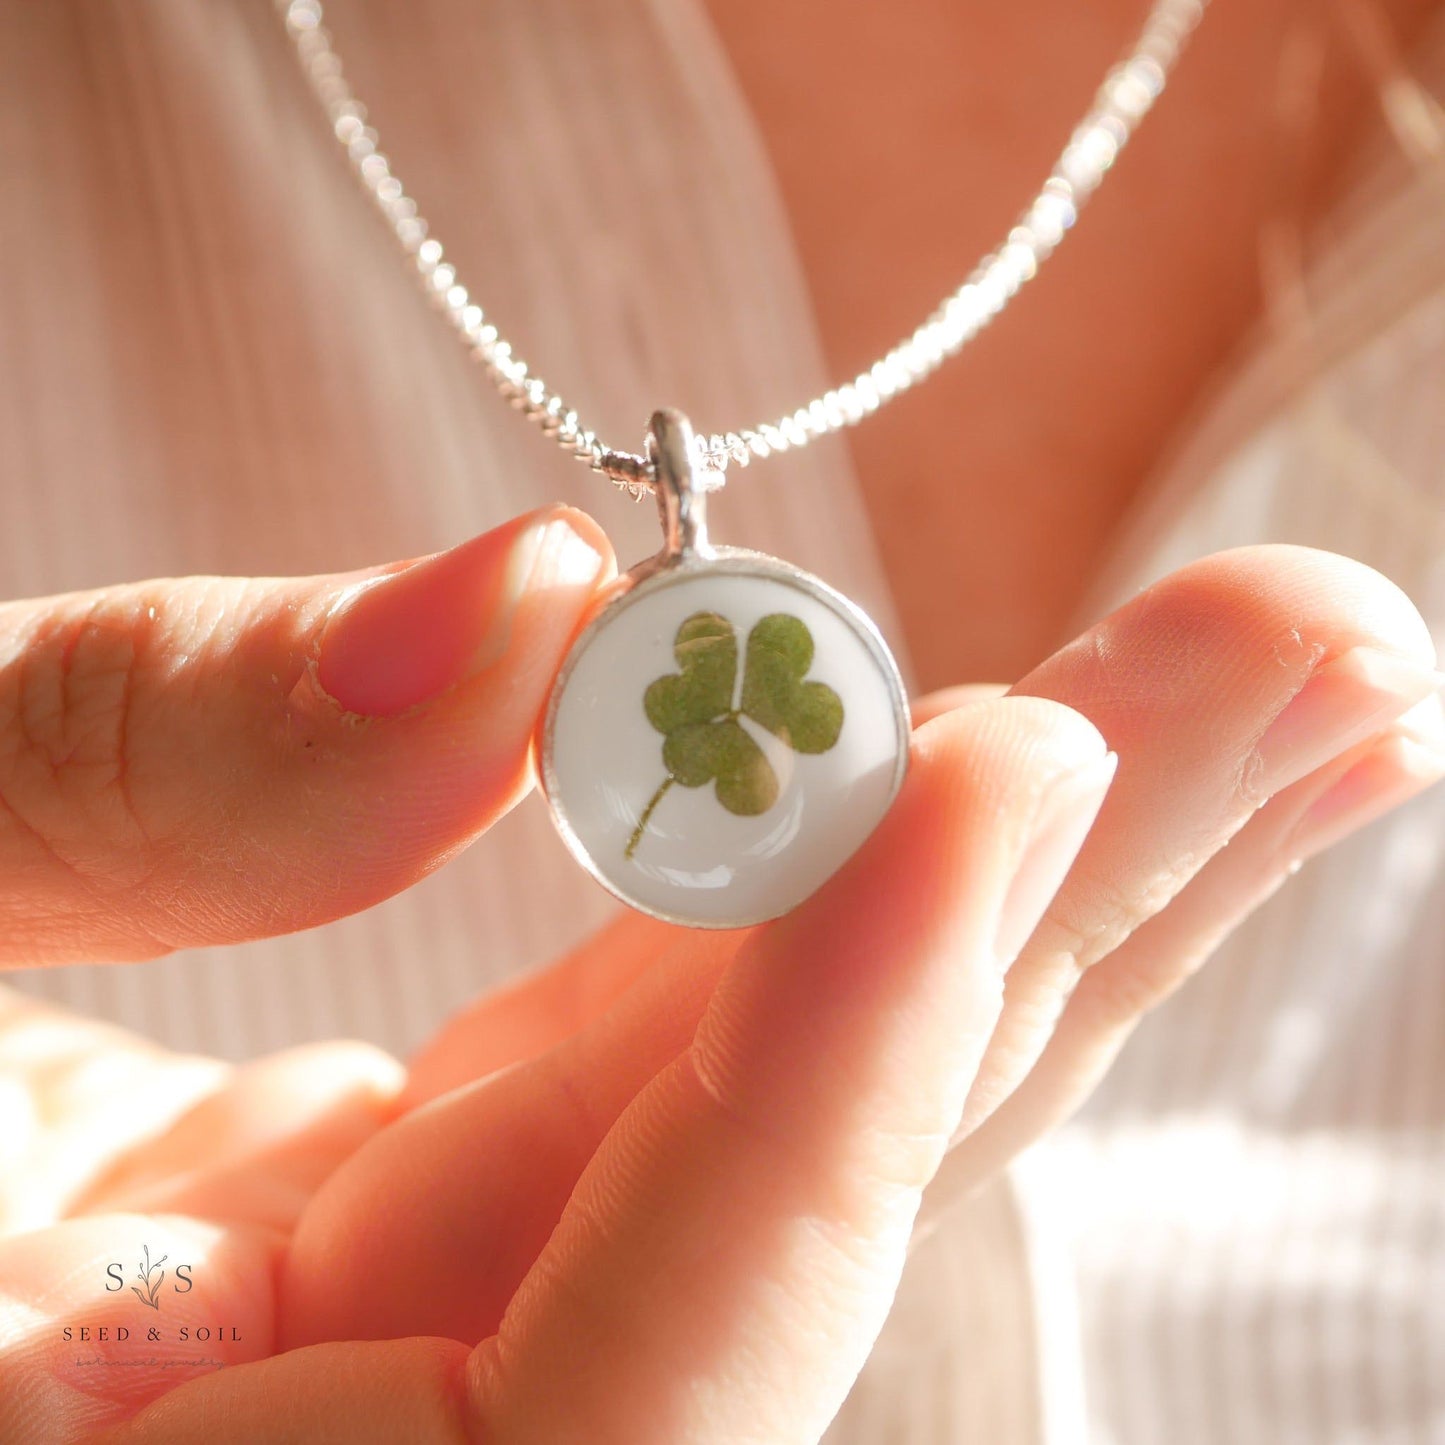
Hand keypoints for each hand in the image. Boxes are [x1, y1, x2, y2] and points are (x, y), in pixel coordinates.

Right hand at [0, 515, 1439, 1442]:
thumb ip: (157, 770)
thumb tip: (523, 613)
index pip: (617, 1361)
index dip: (834, 1051)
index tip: (1023, 757)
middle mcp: (334, 1438)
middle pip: (800, 1190)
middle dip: (1068, 911)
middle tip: (1319, 678)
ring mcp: (397, 1305)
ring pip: (793, 1097)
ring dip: (1044, 874)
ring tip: (1282, 685)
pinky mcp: (411, 1187)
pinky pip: (685, 1039)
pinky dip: (848, 889)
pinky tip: (1017, 752)